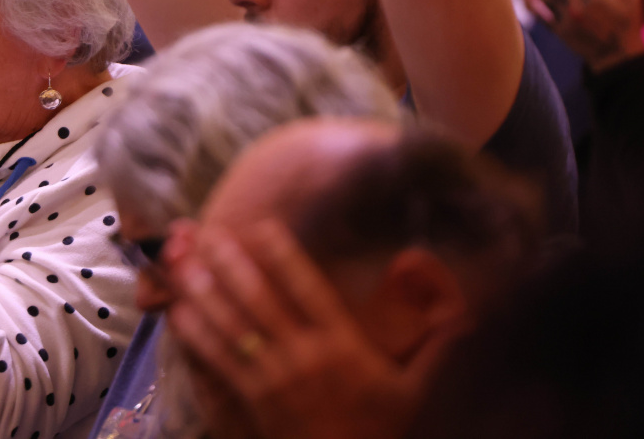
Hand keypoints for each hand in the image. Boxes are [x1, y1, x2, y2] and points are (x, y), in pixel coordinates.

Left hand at [166, 220, 447, 438]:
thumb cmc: (380, 432)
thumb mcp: (414, 389)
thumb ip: (436, 345)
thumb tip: (465, 310)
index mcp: (342, 346)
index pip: (309, 289)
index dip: (284, 255)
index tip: (263, 225)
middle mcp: (303, 357)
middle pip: (260, 301)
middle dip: (233, 264)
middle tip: (209, 232)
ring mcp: (272, 380)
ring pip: (231, 327)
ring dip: (205, 294)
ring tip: (184, 264)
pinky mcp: (248, 402)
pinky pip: (217, 364)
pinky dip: (196, 338)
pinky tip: (177, 314)